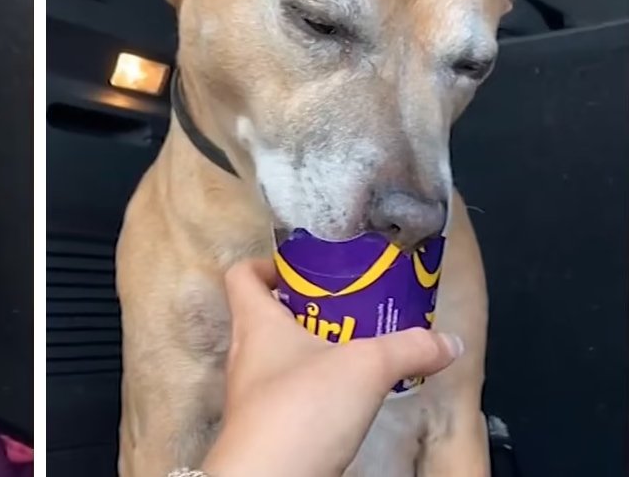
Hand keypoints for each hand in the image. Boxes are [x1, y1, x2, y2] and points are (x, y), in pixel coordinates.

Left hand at [201, 259, 462, 476]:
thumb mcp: (366, 367)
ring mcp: (252, 394)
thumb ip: (408, 349)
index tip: (306, 269)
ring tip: (359, 351)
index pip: (242, 275)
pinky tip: (351, 398)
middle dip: (308, 309)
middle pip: (266, 315)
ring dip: (314, 351)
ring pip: (280, 358)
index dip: (269, 264)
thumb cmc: (301, 408)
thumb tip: (448, 342)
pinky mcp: (267, 427)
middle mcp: (246, 354)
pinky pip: (290, 396)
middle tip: (350, 308)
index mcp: (255, 322)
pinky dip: (317, 391)